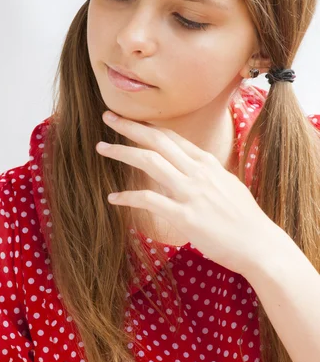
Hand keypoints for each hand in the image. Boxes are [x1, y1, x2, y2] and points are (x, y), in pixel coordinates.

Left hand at [95, 109, 283, 276]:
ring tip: (101, 148)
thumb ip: (205, 172)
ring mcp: (191, 192)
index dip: (147, 125)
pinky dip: (128, 197)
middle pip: (157, 140)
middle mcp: (198, 172)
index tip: (129, 118)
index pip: (172, 136)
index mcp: (207, 163)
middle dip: (130, 127)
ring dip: (122, 152)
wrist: (260, 245)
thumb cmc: (244, 218)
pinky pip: (149, 200)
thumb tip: (191, 166)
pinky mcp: (184, 216)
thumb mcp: (226, 184)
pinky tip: (113, 198)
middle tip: (108, 116)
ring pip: (150, 162)